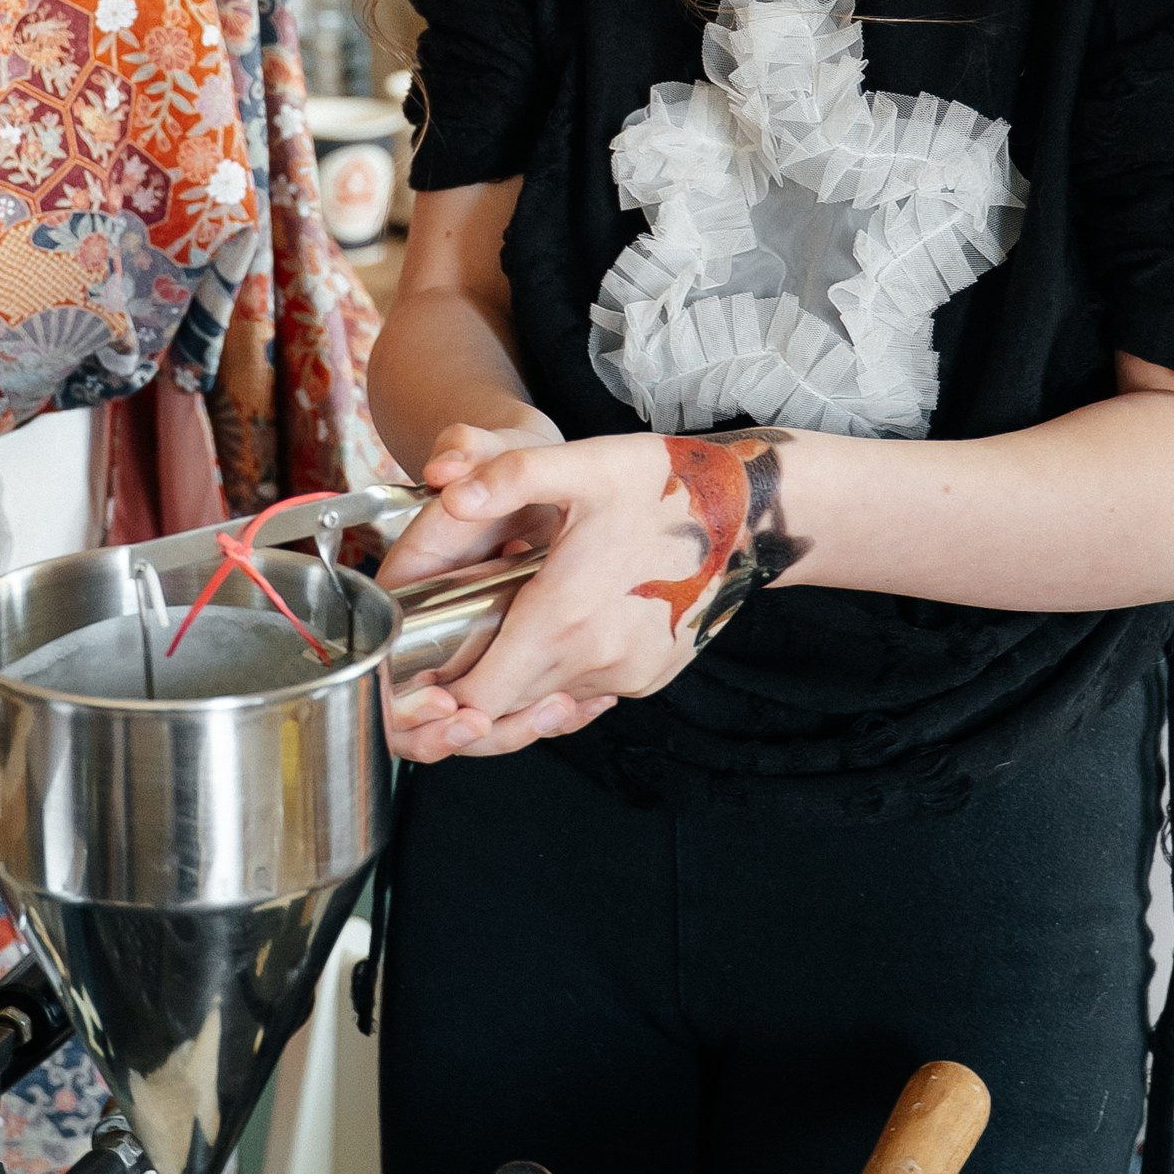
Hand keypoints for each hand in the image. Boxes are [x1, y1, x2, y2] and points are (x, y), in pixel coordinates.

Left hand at [379, 423, 801, 765]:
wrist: (751, 515)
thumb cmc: (663, 484)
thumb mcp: (582, 463)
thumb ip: (508, 475)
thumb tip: (449, 489)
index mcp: (565, 617)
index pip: (480, 700)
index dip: (442, 701)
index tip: (422, 680)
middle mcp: (598, 660)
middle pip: (507, 711)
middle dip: (471, 696)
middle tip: (446, 661)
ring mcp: (629, 675)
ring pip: (547, 702)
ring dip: (519, 681)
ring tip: (503, 637)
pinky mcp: (650, 677)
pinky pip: (588, 692)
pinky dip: (562, 675)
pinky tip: (557, 634)